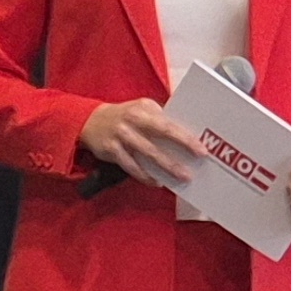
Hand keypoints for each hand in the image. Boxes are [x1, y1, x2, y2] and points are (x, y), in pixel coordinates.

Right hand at [79, 98, 201, 189]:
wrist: (90, 121)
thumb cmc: (124, 116)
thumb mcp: (141, 108)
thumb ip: (160, 118)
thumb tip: (186, 133)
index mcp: (143, 108)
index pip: (168, 123)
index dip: (185, 137)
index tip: (201, 149)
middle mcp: (132, 120)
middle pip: (160, 135)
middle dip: (180, 149)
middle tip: (196, 163)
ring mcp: (121, 135)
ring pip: (147, 154)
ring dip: (166, 167)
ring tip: (181, 177)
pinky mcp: (111, 150)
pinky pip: (131, 166)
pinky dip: (145, 176)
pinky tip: (156, 182)